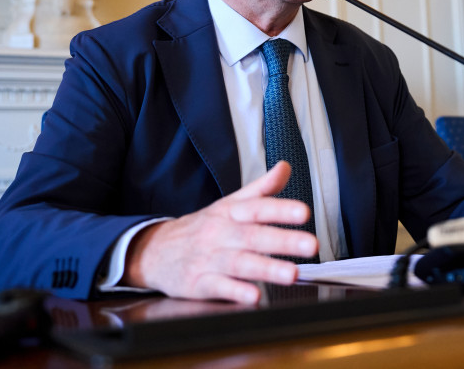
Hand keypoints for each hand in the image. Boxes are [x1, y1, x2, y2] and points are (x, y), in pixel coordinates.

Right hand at [122, 161, 318, 302]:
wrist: (153, 250)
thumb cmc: (201, 227)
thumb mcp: (228, 203)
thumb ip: (261, 189)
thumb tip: (286, 167)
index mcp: (230, 213)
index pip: (258, 208)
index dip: (281, 209)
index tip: (304, 212)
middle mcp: (220, 233)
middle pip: (254, 236)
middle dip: (284, 240)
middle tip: (310, 245)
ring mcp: (209, 259)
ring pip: (240, 263)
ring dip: (267, 268)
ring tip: (292, 274)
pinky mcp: (198, 283)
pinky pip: (218, 287)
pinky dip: (236, 292)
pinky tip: (254, 295)